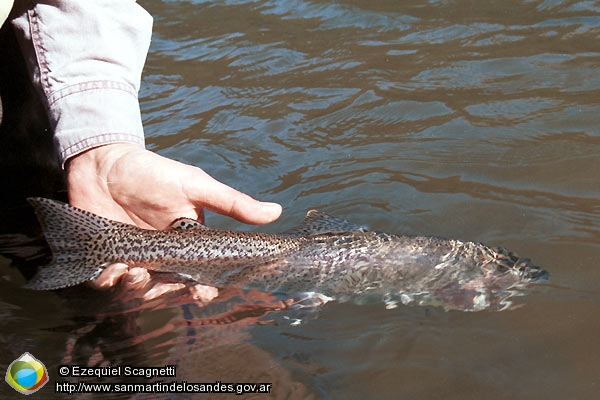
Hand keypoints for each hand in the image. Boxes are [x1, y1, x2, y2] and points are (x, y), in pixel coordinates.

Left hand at [66, 143, 281, 300]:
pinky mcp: (105, 258)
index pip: (201, 275)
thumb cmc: (154, 173)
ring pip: (140, 290)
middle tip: (160, 282)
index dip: (204, 290)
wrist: (104, 162)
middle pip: (170, 289)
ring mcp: (134, 258)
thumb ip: (232, 204)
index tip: (203, 292)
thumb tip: (276, 212)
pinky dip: (109, 281)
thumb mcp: (196, 187)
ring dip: (138, 288)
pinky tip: (112, 268)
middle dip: (167, 293)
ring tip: (133, 271)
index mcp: (189, 243)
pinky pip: (107, 282)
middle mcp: (163, 256)